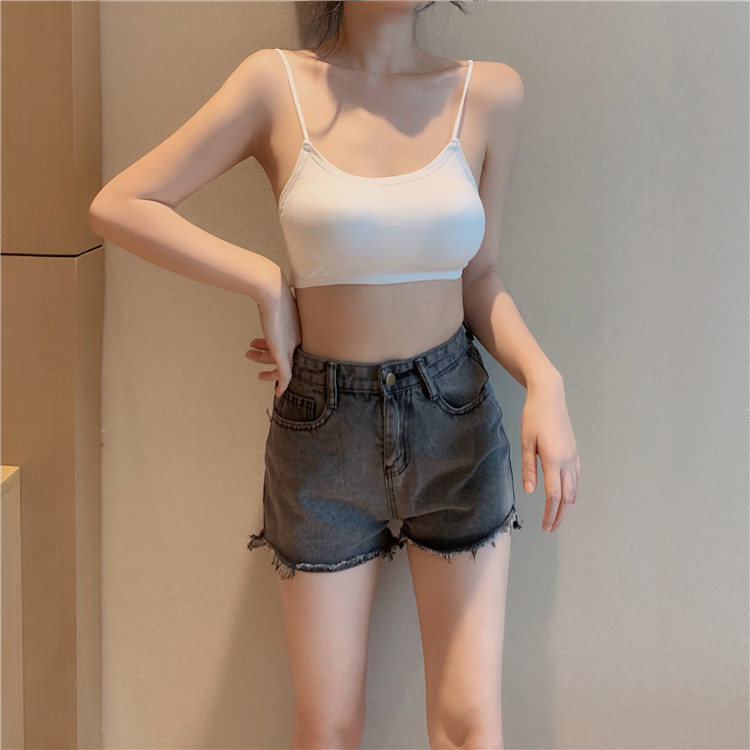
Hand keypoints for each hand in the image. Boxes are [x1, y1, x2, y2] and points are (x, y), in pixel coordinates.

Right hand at [245, 265, 300, 397]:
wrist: (271, 291)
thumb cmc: (272, 294)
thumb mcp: (275, 303)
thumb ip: (272, 305)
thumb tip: (263, 293)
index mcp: (298, 330)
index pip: (289, 346)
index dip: (272, 347)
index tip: (261, 347)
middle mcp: (297, 339)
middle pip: (286, 356)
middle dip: (265, 356)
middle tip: (250, 353)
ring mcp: (291, 347)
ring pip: (282, 366)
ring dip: (264, 363)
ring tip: (248, 353)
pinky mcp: (283, 353)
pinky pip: (285, 375)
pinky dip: (282, 384)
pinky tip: (278, 393)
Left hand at [521, 374, 579, 532]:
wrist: (549, 396)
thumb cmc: (533, 417)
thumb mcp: (526, 442)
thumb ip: (528, 468)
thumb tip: (530, 491)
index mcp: (553, 460)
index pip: (553, 494)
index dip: (550, 513)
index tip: (545, 526)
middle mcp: (567, 461)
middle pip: (566, 496)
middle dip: (558, 514)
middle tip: (551, 528)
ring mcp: (573, 456)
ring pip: (573, 488)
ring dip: (566, 505)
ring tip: (558, 517)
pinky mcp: (574, 451)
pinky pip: (577, 477)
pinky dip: (574, 490)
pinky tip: (570, 497)